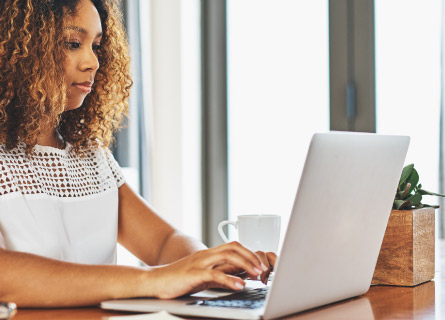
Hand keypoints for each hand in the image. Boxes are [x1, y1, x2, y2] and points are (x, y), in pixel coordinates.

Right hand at [149, 242, 267, 298]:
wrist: (155, 281)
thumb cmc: (179, 279)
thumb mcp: (204, 275)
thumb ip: (220, 273)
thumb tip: (240, 276)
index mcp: (209, 254)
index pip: (233, 247)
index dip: (249, 253)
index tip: (260, 265)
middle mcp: (206, 255)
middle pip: (233, 247)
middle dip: (251, 257)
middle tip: (262, 269)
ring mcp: (199, 263)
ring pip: (227, 256)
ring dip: (245, 264)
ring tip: (256, 274)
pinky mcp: (193, 274)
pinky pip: (214, 274)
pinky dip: (229, 279)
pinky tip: (239, 285)